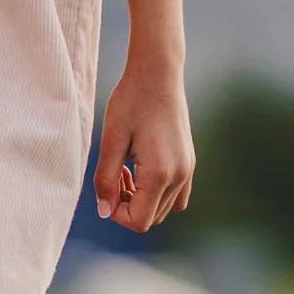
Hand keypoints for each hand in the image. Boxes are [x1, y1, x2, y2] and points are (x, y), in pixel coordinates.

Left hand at [94, 64, 194, 235]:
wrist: (158, 73)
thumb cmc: (130, 101)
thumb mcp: (111, 139)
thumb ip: (105, 178)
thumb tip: (104, 212)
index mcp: (159, 173)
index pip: (138, 221)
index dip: (116, 212)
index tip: (106, 186)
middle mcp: (179, 176)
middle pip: (151, 218)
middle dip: (127, 205)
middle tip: (114, 172)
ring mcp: (188, 169)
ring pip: (163, 209)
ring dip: (141, 199)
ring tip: (126, 168)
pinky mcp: (189, 162)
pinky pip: (176, 196)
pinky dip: (156, 193)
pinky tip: (141, 168)